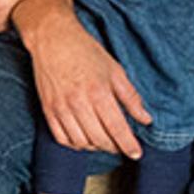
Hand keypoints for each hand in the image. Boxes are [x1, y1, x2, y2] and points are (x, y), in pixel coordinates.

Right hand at [29, 8, 149, 158]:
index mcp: (99, 92)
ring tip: (104, 142)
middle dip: (114, 147)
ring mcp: (61, 108)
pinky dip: (75, 144)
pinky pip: (61, 138)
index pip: (117, 128)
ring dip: (95, 147)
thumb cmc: (85, 51)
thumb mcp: (115, 70)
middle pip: (99, 139)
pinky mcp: (48, 109)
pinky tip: (84, 140)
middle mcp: (79, 103)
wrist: (52, 39)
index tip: (136, 154)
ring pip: (81, 142)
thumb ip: (131, 97)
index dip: (128, 144)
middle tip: (121, 145)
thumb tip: (146, 119)